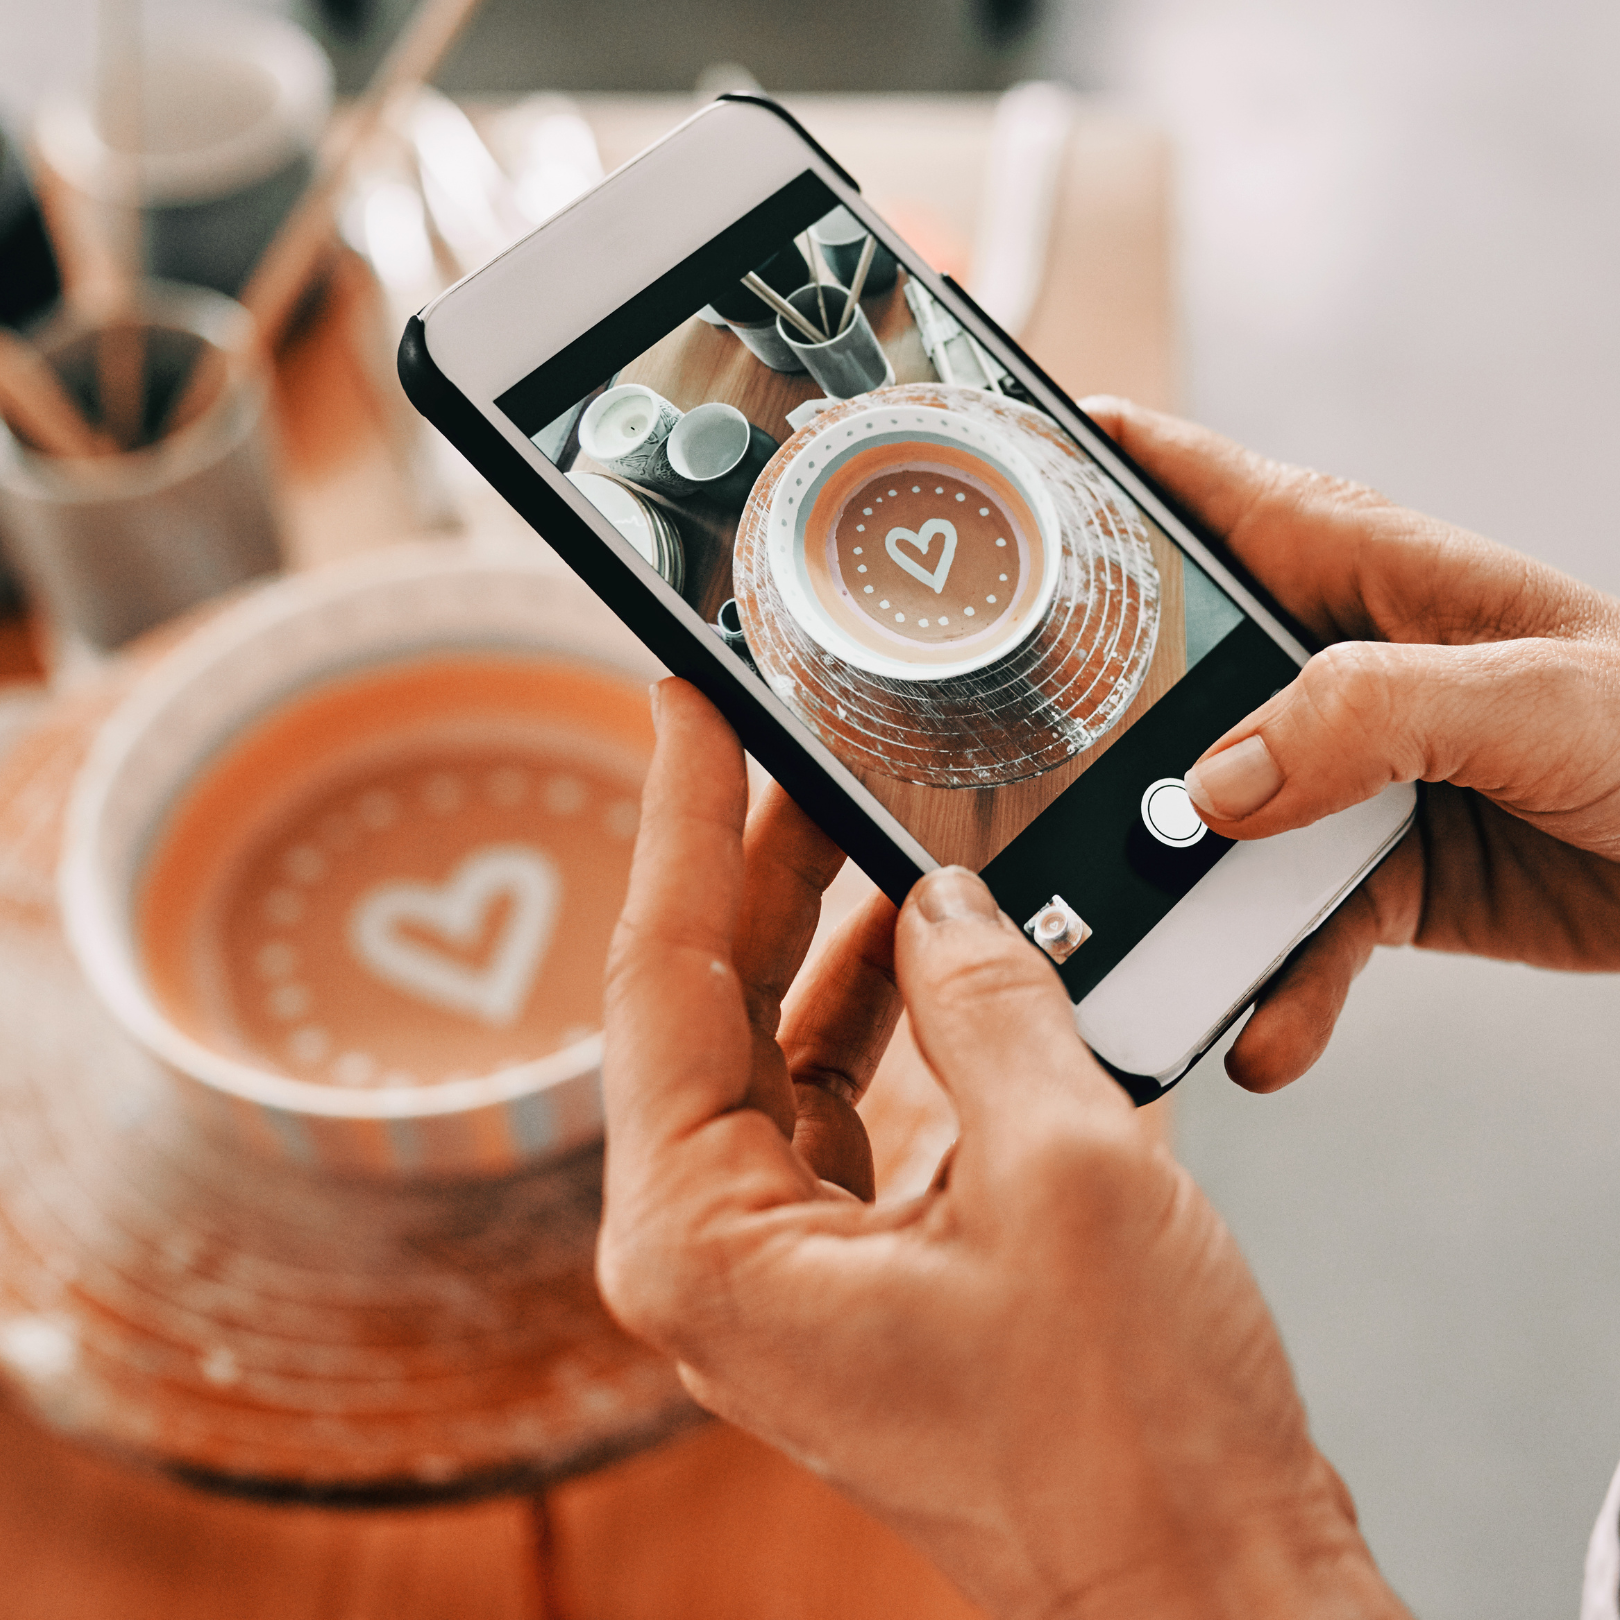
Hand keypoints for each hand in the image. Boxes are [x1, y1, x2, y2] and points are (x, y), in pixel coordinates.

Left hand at [598, 679, 1408, 1619]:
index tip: (685, 702)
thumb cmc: (1131, 1443)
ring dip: (830, 932)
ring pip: (777, 1043)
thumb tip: (944, 900)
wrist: (1204, 1581)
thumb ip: (988, 1000)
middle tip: (786, 738)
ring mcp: (778, 1259)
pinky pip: (840, 1099)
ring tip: (870, 817)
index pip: (662, 976)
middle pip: (711, 1001)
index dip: (681, 819)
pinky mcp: (849, 1263)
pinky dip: (886, 1015)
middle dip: (757, 862)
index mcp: (704, 1240)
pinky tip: (935, 940)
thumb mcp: (1064, 1168)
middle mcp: (713, 1252)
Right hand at [1082, 398, 1619, 1092]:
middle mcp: (1331, 669)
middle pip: (1166, 682)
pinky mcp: (1369, 871)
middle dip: (1090, 738)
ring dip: (1173, 897)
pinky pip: (1283, 925)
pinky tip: (1265, 1027)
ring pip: (1208, 828)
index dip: (1090, 465)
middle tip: (1017, 790)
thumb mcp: (1534, 694)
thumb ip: (1370, 715)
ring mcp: (1344, 774)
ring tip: (1142, 959)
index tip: (989, 472)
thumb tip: (1219, 784)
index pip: (1200, 488)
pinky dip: (1268, 981)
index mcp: (1361, 570)